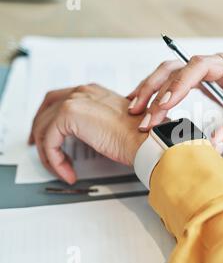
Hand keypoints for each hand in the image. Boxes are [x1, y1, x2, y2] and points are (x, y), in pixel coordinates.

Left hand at [29, 84, 147, 183]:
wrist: (145, 140)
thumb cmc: (138, 136)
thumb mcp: (112, 124)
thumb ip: (95, 124)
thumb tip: (84, 137)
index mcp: (93, 92)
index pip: (60, 99)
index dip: (49, 117)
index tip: (46, 134)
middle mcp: (82, 92)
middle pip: (46, 108)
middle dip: (39, 129)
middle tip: (38, 148)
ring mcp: (74, 100)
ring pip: (44, 127)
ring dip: (48, 152)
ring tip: (60, 169)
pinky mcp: (69, 114)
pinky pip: (50, 141)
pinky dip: (54, 159)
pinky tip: (66, 171)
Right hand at [127, 54, 222, 147]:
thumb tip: (213, 146)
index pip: (198, 67)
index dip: (179, 84)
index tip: (165, 104)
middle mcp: (213, 63)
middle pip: (175, 68)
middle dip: (156, 91)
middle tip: (145, 117)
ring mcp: (204, 69)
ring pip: (169, 71)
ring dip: (150, 89)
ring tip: (134, 109)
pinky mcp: (198, 77)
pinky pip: (172, 78)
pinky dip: (156, 89)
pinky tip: (142, 101)